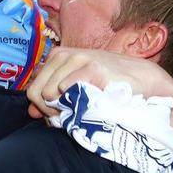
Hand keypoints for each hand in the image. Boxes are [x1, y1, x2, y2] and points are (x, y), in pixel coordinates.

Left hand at [27, 48, 172, 118]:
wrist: (141, 80)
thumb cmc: (107, 85)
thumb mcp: (76, 89)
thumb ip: (53, 98)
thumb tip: (31, 112)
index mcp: (57, 57)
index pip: (32, 88)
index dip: (42, 108)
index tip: (58, 115)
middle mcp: (64, 55)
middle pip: (37, 92)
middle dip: (49, 111)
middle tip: (68, 117)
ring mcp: (77, 59)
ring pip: (49, 92)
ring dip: (61, 109)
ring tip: (79, 112)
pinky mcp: (92, 67)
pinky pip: (66, 89)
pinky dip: (74, 102)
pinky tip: (88, 105)